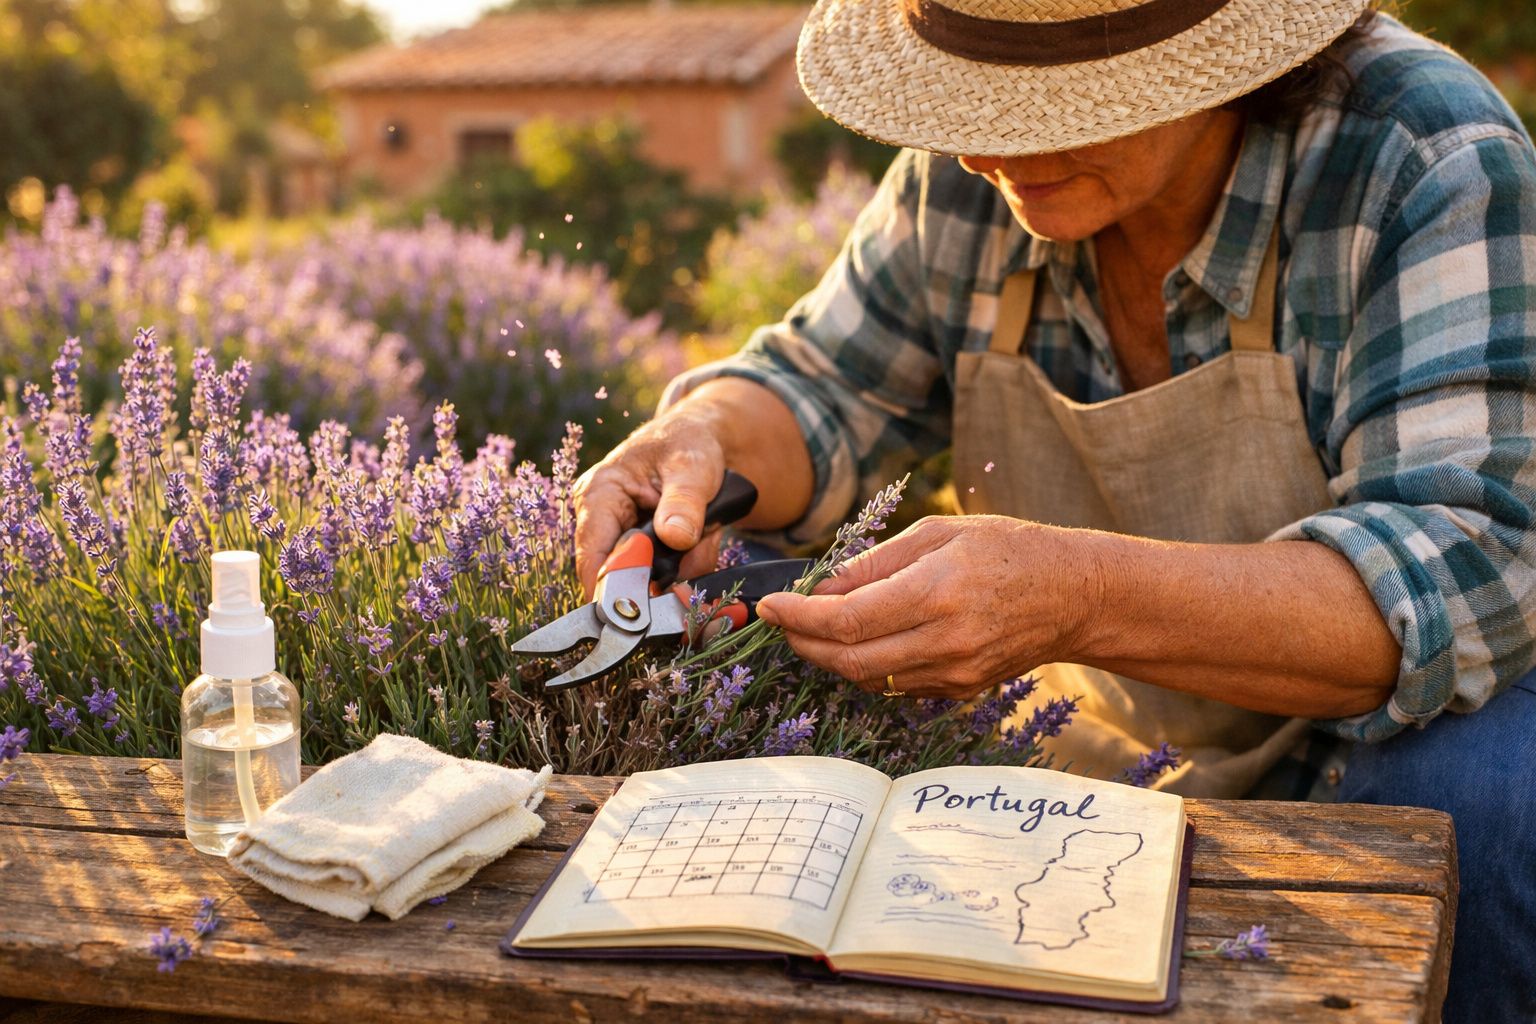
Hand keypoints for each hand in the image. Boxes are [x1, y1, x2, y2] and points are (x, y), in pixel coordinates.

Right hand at [573, 406, 728, 597]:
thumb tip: (675, 538)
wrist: (700, 440)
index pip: (593, 557)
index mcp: (599, 495)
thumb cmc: (689, 443)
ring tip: (707, 533)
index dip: (613, 591)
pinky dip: (689, 566)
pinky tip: (703, 539)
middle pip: (621, 577)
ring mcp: (621, 538)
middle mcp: (601, 522)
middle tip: (698, 571)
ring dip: (684, 569)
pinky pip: (664, 575)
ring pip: (648, 580)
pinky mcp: (642, 550)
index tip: (646, 616)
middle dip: (663, 580)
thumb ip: (684, 502)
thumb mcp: (692, 466)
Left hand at [753, 515, 1103, 699]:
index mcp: (937, 591)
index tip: (769, 606)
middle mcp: (945, 640)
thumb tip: (821, 588)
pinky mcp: (959, 690)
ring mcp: (954, 672)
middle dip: (801, 643)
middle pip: (847, 659)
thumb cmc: (1007, 549)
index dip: (797, 617)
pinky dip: (864, 666)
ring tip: (811, 630)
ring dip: (828, 658)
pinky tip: (858, 642)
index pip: (845, 620)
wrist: (1072, 596)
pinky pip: (894, 685)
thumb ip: (875, 563)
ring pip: (866, 678)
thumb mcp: (938, 533)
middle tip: (780, 622)